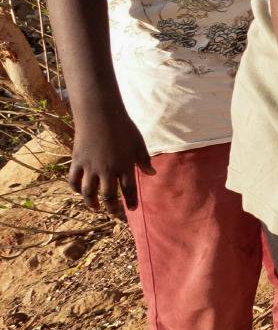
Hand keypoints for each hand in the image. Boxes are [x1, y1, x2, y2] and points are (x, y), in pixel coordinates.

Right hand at [67, 99, 151, 219]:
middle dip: (112, 208)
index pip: (129, 190)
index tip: (131, 210)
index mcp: (125, 166)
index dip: (130, 202)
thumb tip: (152, 174)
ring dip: (92, 203)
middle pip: (109, 196)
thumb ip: (144, 160)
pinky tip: (80, 192)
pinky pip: (74, 180)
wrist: (100, 115)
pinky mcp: (78, 161)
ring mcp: (90, 166)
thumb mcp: (138, 143)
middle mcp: (107, 170)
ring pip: (89, 192)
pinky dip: (75, 188)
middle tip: (114, 215)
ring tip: (96, 209)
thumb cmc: (123, 128)